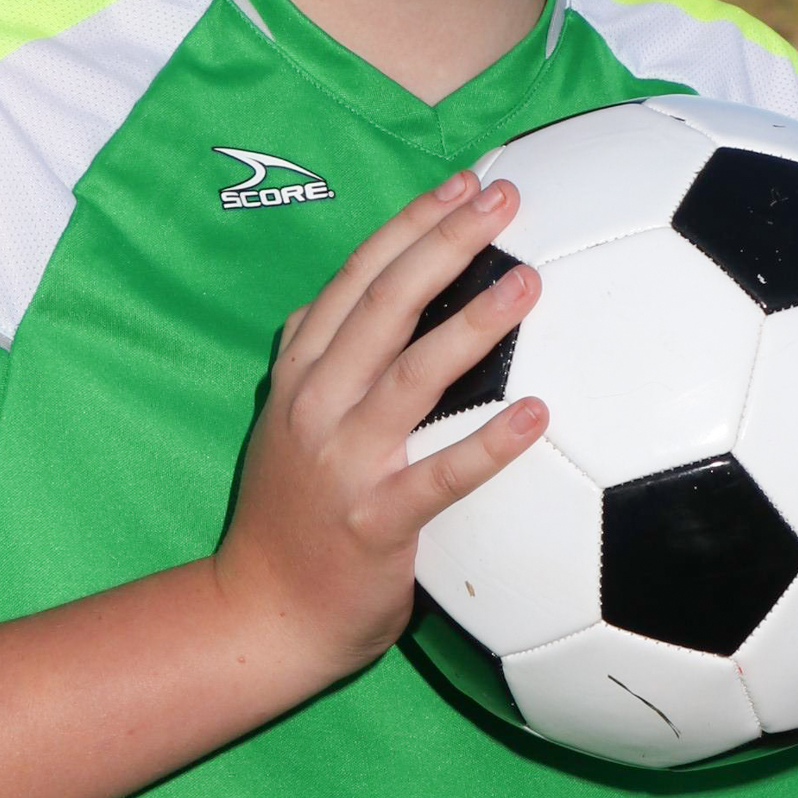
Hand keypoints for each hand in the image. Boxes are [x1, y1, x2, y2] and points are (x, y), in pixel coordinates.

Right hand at [214, 171, 548, 682]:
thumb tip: (343, 294)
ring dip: (473, 323)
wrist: (260, 615)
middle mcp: (316, 405)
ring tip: (530, 283)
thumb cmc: (290, 515)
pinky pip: (440, 477)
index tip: (466, 182)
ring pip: (412, 375)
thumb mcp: (283, 419)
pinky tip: (538, 416)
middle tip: (506, 201)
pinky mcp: (374, 523)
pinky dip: (489, 444)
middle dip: (446, 241)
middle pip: (383, 303)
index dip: (412, 224)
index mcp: (301, 373)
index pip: (357, 277)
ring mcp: (342, 462)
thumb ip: (313, 357)